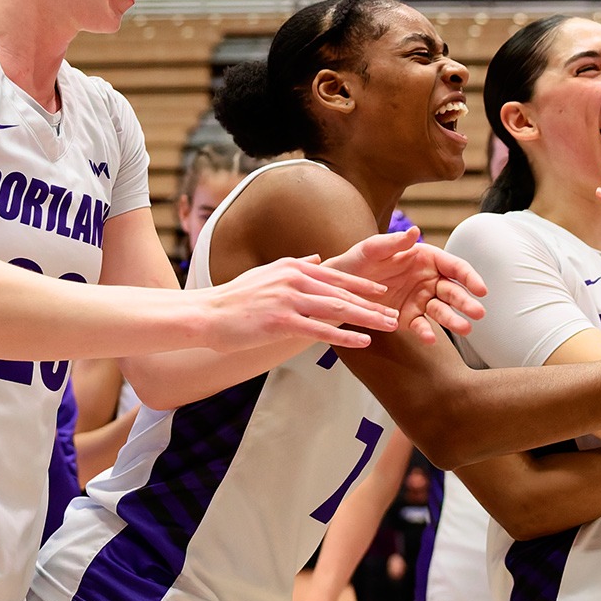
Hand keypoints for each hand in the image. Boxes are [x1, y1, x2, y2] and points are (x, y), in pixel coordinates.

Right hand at [201, 256, 400, 350]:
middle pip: (343, 293)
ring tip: (388, 327)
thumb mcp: (267, 272)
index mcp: (293, 267)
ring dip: (367, 319)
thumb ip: (295, 266)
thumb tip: (315, 258)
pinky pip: (320, 330)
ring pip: (338, 310)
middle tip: (394, 315)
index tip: (383, 294)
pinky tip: (363, 342)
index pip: (336, 276)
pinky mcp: (282, 321)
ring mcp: (289, 300)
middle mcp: (295, 279)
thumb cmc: (235, 297)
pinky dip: (344, 337)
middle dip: (372, 305)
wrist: (206, 314)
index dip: (362, 286)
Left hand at [323, 229, 487, 343]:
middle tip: (477, 313)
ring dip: (454, 320)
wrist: (340, 287)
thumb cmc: (358, 262)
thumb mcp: (372, 249)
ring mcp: (421, 300)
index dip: (469, 277)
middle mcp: (428, 280)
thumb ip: (393, 242)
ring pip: (442, 310)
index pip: (454, 267)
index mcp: (426, 259)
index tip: (480, 289)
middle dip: (466, 302)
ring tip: (465, 329)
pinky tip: (430, 338)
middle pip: (453, 291)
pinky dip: (426, 332)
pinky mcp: (409, 318)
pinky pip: (422, 326)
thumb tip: (414, 231)